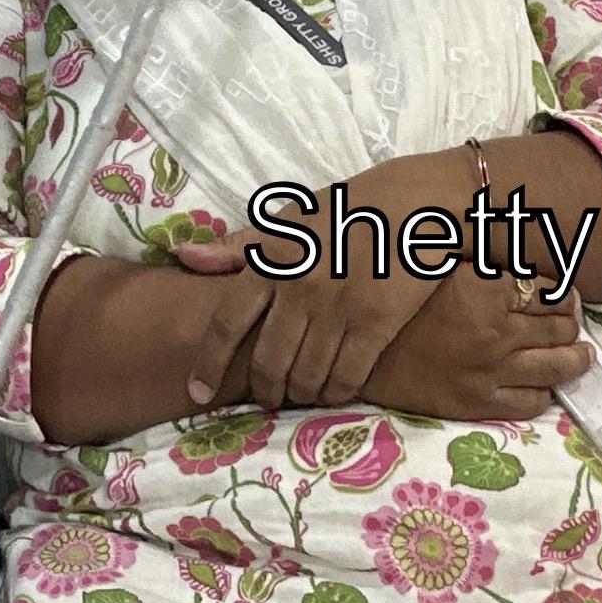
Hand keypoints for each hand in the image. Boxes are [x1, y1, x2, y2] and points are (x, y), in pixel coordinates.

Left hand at [171, 226, 436, 409]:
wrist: (418, 204)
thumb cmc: (348, 209)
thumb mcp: (289, 219)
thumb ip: (237, 245)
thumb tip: (183, 256)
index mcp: (272, 260)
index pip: (226, 321)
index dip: (209, 362)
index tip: (198, 391)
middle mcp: (300, 288)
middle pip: (268, 361)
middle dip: (264, 390)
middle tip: (267, 398)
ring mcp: (339, 309)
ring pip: (306, 376)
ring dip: (299, 394)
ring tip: (300, 394)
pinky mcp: (376, 324)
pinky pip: (346, 377)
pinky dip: (335, 394)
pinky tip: (332, 392)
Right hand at [360, 265, 592, 426]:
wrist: (362, 354)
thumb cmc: (402, 305)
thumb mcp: (446, 266)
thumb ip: (487, 260)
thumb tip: (528, 249)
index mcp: (486, 288)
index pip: (552, 291)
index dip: (564, 293)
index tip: (562, 294)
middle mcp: (495, 329)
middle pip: (562, 327)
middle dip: (571, 323)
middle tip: (569, 322)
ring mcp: (491, 369)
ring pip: (558, 366)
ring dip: (575, 358)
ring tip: (578, 354)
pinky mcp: (480, 402)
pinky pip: (533, 401)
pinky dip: (546, 391)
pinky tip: (544, 383)